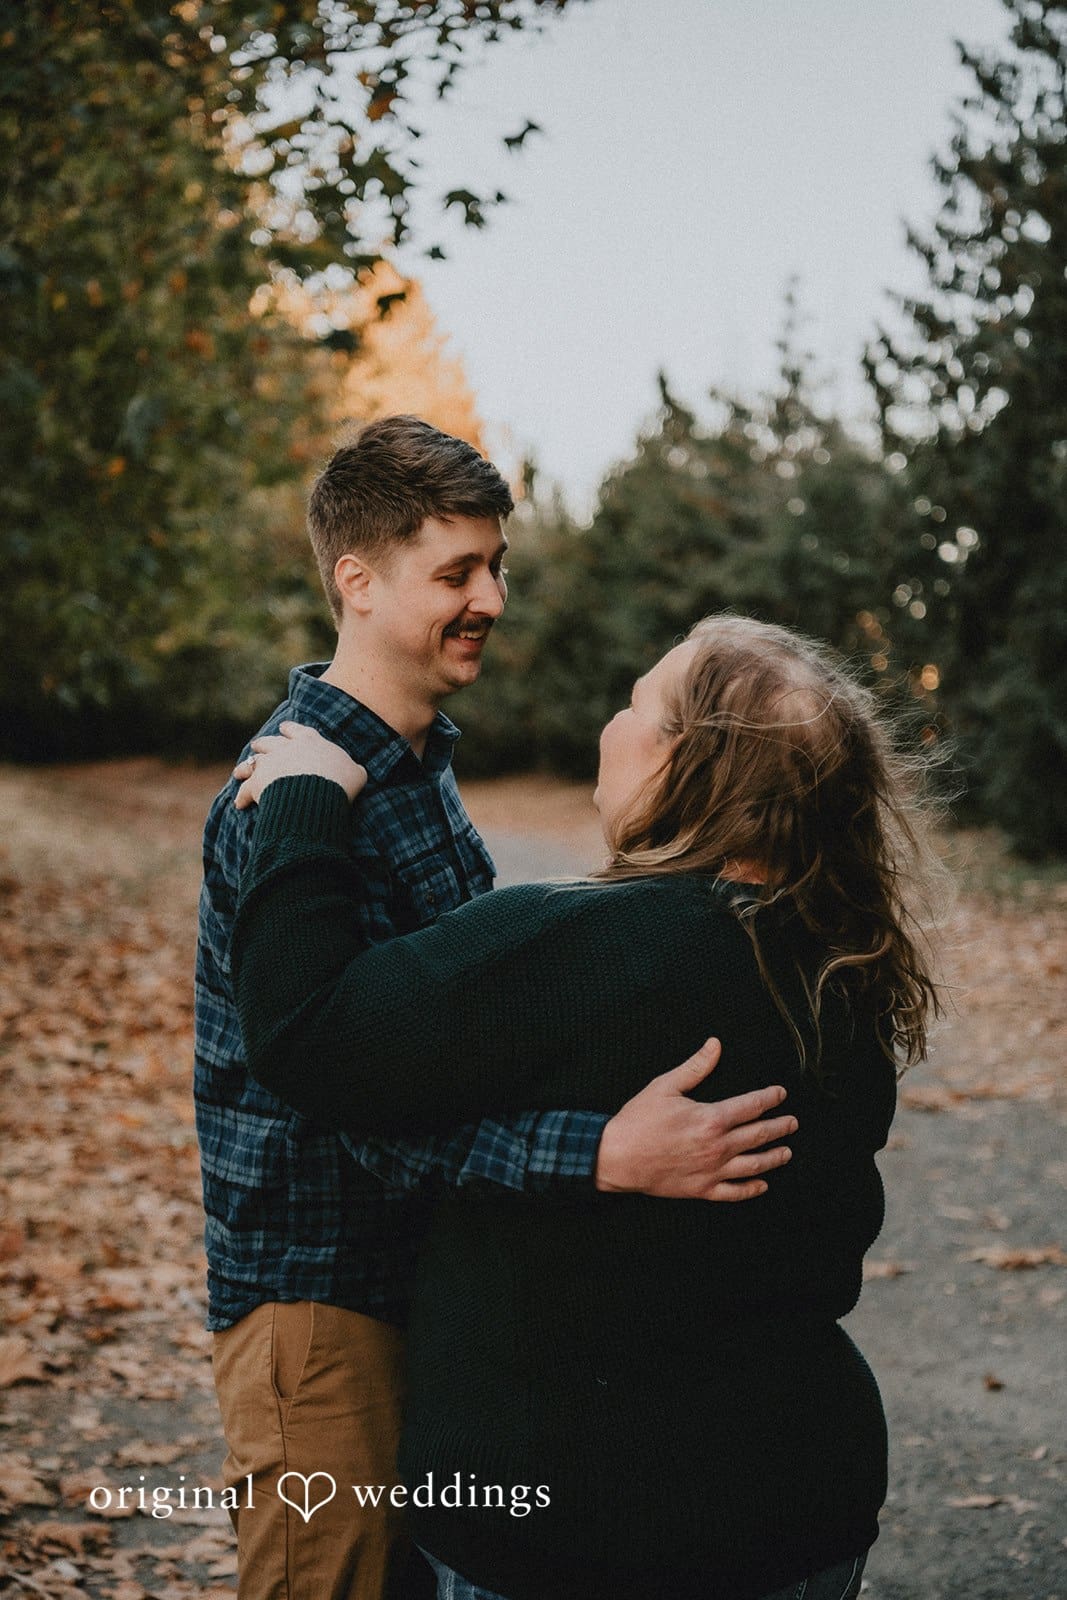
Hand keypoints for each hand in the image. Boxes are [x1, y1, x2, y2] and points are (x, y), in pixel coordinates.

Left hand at [233, 721, 367, 809]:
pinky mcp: (258, 783)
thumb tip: (356, 772)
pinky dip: (242, 797)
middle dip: (263, 744)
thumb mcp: (356, 773)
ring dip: (245, 767)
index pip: (298, 731)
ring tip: (239, 771)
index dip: (290, 729)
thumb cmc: (340, 781)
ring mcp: (270, 764)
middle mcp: (286, 748)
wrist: (318, 792)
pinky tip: (239, 804)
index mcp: (310, 741)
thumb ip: (353, 770)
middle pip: (270, 742)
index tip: (284, 727)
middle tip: (257, 744)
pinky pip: (245, 790)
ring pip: (252, 762)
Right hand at [595, 1038, 795, 1201]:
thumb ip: (695, 1067)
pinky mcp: (702, 1189)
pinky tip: (762, 1185)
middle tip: (793, 1123)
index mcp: (711, 1118)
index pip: (751, 1106)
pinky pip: (734, 1191)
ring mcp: (712, 1170)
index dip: (769, 1098)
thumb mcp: (665, 1086)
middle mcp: (718, 1146)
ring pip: (754, 1165)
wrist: (617, 1157)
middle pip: (759, 1135)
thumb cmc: (639, 1120)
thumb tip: (715, 1045)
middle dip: (780, 1127)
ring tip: (787, 1152)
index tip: (780, 1094)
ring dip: (774, 1158)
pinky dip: (751, 1189)